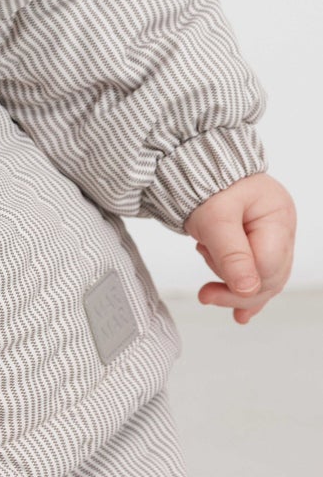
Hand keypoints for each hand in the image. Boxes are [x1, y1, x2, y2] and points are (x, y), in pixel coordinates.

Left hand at [182, 171, 295, 323]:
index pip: (267, 264)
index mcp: (278, 214)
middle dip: (236, 290)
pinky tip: (238, 311)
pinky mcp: (259, 243)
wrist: (193, 165)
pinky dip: (243, 289)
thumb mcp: (214, 217)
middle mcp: (282, 227)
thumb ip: (231, 253)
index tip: (211, 290)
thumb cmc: (206, 181)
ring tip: (209, 291)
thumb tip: (248, 290)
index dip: (242, 282)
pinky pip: (258, 274)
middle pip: (269, 276)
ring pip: (263, 279)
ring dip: (235, 288)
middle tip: (206, 295)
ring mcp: (273, 236)